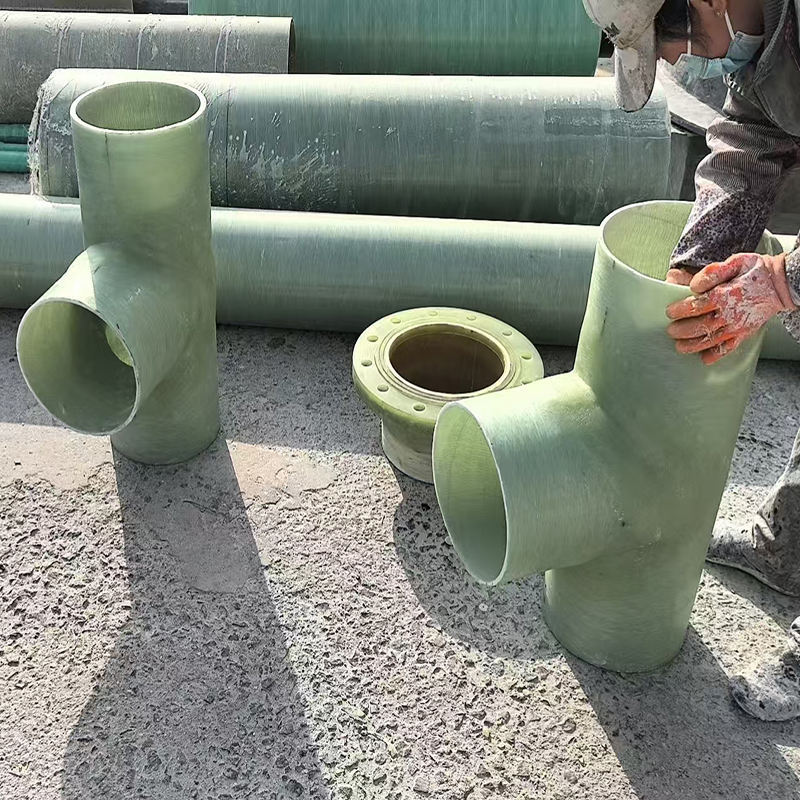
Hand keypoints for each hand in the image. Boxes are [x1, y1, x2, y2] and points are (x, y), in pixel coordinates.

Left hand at [665, 253, 796, 364]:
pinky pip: (729, 348)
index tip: (669, 312)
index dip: (682, 309)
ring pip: (712, 339)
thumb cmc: (755, 271)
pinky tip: (704, 359)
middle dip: (683, 330)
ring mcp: (738, 326)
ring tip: (680, 346)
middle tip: (671, 331)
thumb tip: (694, 285)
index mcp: (727, 294)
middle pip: (702, 325)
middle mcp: (732, 313)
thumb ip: (712, 273)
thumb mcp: (735, 262)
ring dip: (693, 345)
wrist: (780, 284)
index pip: (699, 304)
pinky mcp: (744, 333)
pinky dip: (716, 355)